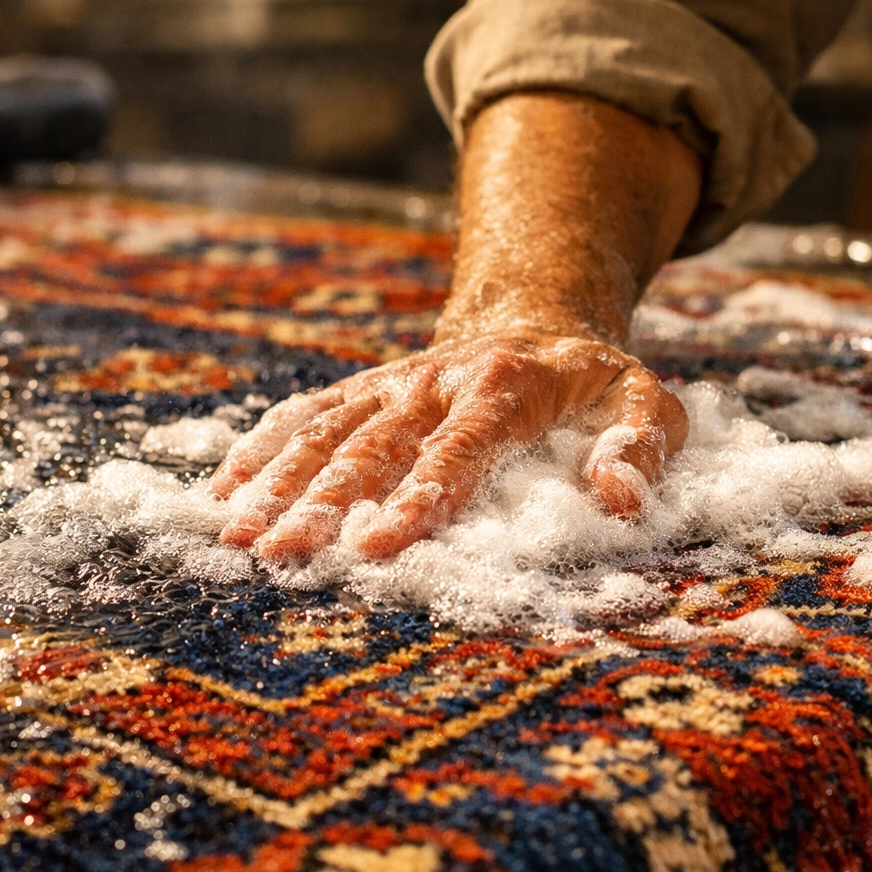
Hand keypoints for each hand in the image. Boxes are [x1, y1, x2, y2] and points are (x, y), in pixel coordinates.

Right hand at [209, 332, 686, 560]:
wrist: (537, 319)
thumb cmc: (594, 382)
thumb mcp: (647, 401)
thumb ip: (640, 446)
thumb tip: (618, 495)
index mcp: (505, 389)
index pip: (456, 453)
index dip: (415, 500)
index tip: (373, 545)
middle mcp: (435, 382)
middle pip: (372, 448)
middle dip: (320, 502)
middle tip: (273, 551)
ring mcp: (392, 384)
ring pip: (327, 432)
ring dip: (278, 481)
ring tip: (233, 531)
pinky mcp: (364, 389)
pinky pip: (308, 413)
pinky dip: (265, 445)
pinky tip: (224, 486)